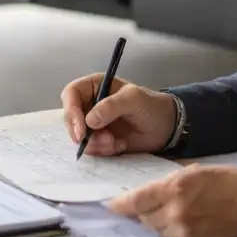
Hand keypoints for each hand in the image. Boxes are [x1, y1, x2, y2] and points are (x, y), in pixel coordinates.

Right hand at [60, 74, 176, 155]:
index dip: (71, 111)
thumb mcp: (134, 100)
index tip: (81, 129)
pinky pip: (91, 148)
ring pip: (79, 136)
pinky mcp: (99, 139)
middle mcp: (90, 103)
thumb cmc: (151, 106)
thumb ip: (112, 105)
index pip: (71, 94)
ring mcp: (93, 123)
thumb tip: (89, 120)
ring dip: (96, 144)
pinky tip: (119, 145)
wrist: (166, 128)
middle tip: (105, 140)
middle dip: (85, 133)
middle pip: (71, 118)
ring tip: (116, 143)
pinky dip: (103, 150)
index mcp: (95, 86)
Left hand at [106, 165, 236, 236]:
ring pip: (158, 231)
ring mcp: (184, 234)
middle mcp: (175, 214)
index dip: (120, 205)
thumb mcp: (195, 172)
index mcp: (174, 190)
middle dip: (145, 212)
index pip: (136, 201)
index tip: (110, 206)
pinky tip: (191, 223)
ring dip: (160, 223)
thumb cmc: (228, 183)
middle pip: (145, 218)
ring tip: (178, 212)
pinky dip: (176, 233)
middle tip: (153, 205)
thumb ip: (169, 184)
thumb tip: (148, 195)